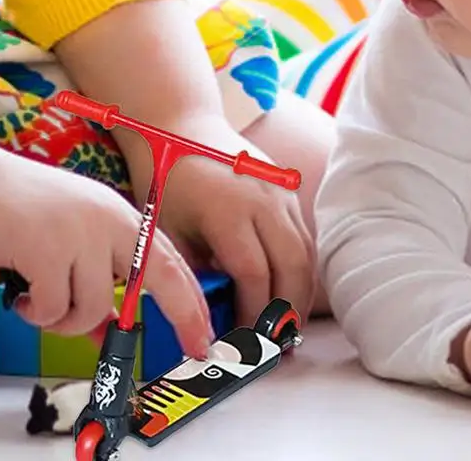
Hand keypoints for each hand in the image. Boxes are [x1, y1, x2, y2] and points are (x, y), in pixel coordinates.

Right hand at [0, 146, 214, 359]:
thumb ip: (92, 280)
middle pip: (159, 277)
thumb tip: (106, 332)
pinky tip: (22, 292)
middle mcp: (106, 219)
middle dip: (183, 316)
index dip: (190, 299)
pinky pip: (54, 309)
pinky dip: (37, 313)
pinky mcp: (47, 249)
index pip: (166, 259)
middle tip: (194, 349)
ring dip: (65, 319)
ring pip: (93, 308)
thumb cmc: (15, 210)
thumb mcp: (67, 239)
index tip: (204, 333)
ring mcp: (79, 233)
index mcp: (116, 214)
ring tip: (40, 299)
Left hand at [125, 115, 314, 326]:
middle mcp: (263, 199)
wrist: (180, 124)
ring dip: (299, 293)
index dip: (252, 314)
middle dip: (286, 313)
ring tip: (284, 327)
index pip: (254, 275)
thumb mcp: (167, 228)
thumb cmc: (165, 177)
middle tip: (273, 346)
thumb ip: (192, 271)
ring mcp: (281, 191)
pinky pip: (303, 235)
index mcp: (228, 209)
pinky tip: (285, 291)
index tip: (241, 342)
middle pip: (292, 268)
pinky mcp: (287, 187)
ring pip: (306, 254)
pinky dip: (299, 268)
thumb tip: (210, 317)